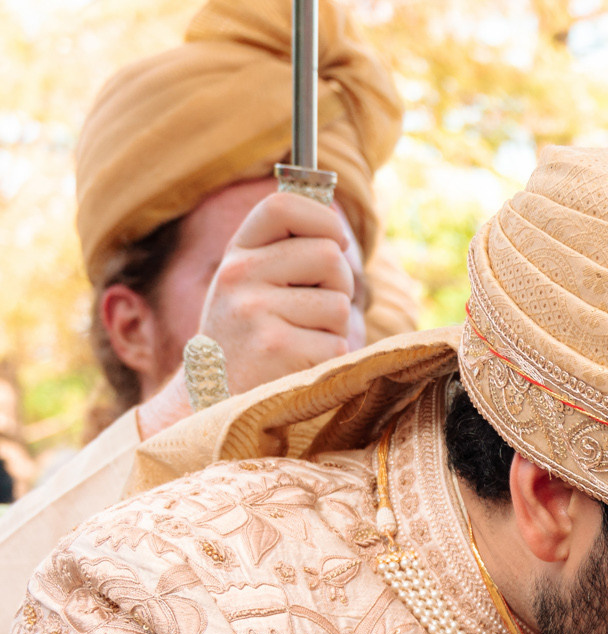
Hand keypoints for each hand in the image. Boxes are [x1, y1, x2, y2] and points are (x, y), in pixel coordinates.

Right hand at [200, 190, 366, 387]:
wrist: (213, 398)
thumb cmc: (250, 334)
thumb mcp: (254, 283)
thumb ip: (286, 250)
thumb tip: (335, 218)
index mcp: (238, 253)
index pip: (283, 206)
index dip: (323, 219)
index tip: (335, 241)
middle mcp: (239, 275)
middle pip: (329, 256)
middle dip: (338, 285)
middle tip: (313, 310)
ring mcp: (254, 312)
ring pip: (339, 305)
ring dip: (334, 328)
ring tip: (299, 340)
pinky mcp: (276, 349)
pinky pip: (337, 344)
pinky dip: (330, 358)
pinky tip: (297, 364)